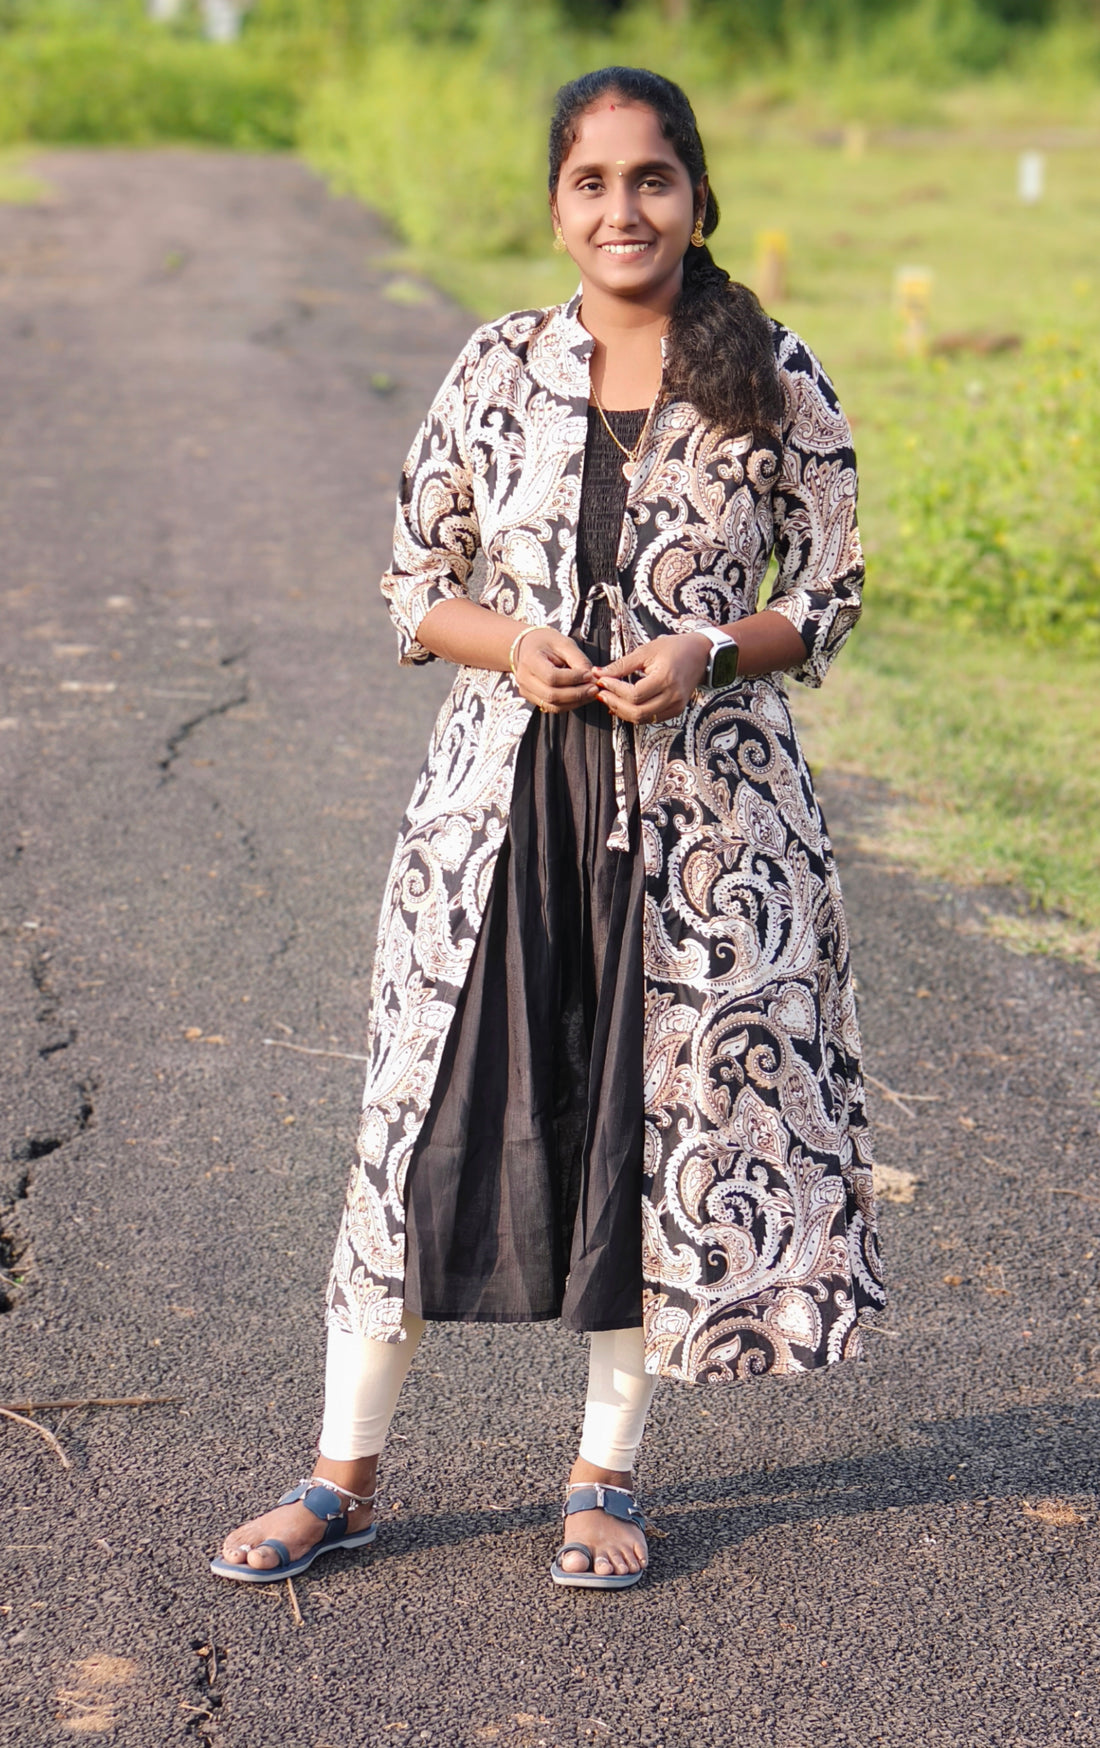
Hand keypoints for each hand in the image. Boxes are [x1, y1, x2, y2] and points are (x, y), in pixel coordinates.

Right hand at [514, 628, 597, 713]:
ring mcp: (526, 691)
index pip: (552, 676)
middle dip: (577, 694)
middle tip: (594, 688)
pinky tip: (581, 697)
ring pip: (553, 705)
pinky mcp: (532, 698)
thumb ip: (579, 660)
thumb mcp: (564, 643)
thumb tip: (592, 677)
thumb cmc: (546, 642)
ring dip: (575, 702)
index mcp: (530, 660)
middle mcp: (524, 678)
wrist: (527, 646)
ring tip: (590, 693)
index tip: (589, 675)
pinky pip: (552, 707)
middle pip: (552, 695)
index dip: (573, 679)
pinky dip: (569, 704)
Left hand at [593, 634, 710, 724]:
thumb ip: (621, 665)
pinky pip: (650, 718)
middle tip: (601, 693)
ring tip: (609, 698)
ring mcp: (676, 706)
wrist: (700, 654)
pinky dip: (634, 714)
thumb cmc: (674, 648)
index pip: (634, 694)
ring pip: (643, 719)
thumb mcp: (646, 651)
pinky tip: (623, 704)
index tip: (602, 681)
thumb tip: (598, 673)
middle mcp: (673, 696)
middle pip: (637, 712)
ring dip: (622, 711)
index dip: (615, 690)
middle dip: (615, 704)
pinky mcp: (676, 710)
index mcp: (666, 678)